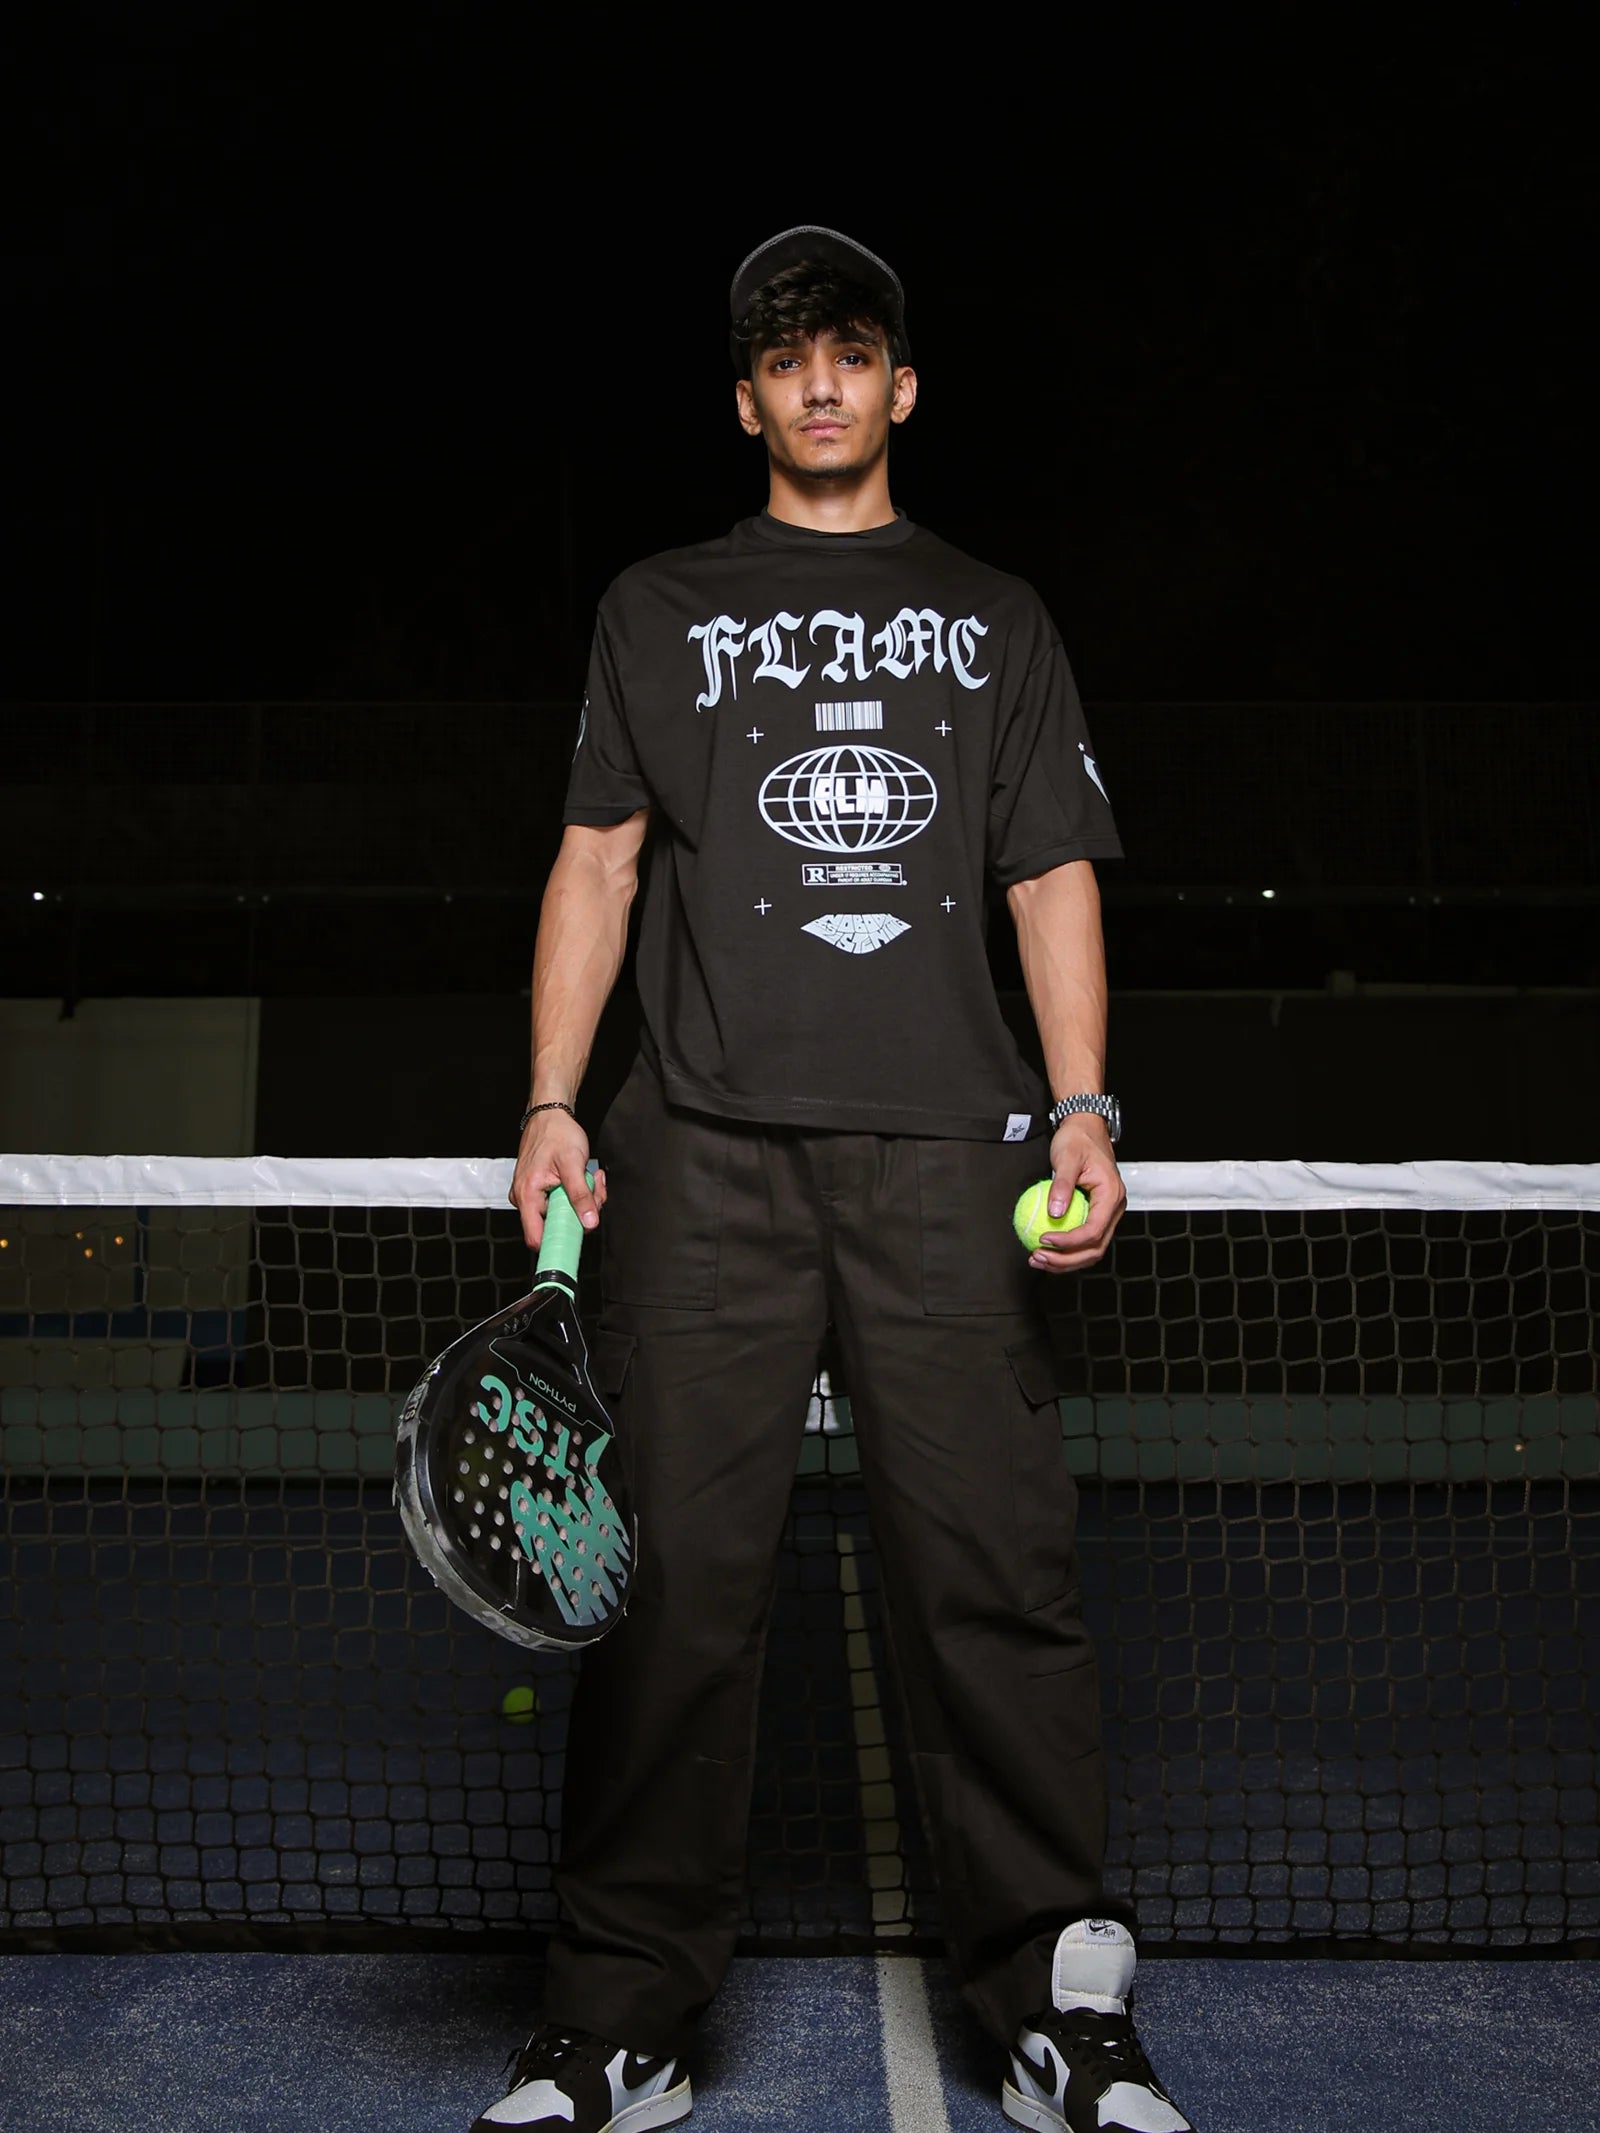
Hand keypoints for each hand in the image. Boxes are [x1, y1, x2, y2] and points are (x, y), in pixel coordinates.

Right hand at [509, 1110, 606, 1249]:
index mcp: (527, 1195)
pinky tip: (582, 1177)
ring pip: (563, 1213)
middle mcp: (525, 1199)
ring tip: (588, 1177)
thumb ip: (581, 1196)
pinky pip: (562, 1203)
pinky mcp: (541, 1191)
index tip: (576, 1241)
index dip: (557, 1243)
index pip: (536, 1237)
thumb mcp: (573, 1164)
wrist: (550, 1115)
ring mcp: (532, 1195)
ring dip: (583, 1199)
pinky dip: (577, 1193)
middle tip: (592, 1189)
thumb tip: (588, 1222)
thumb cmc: (556, 1133)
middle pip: (556, 1225)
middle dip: (581, 1210)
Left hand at [1029, 1116, 1124, 1273]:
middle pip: (1095, 1248)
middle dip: (1066, 1260)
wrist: (1086, 1129)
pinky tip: (1045, 1248)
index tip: (1043, 1239)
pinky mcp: (1097, 1215)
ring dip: (1065, 1260)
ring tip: (1038, 1258)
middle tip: (1038, 1257)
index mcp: (1112, 1195)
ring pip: (1091, 1249)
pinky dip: (1066, 1249)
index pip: (1093, 1230)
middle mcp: (1114, 1209)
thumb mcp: (1067, 1157)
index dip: (1069, 1241)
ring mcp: (1107, 1214)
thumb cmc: (1078, 1140)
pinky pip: (1084, 1239)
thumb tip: (1054, 1213)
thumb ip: (1062, 1185)